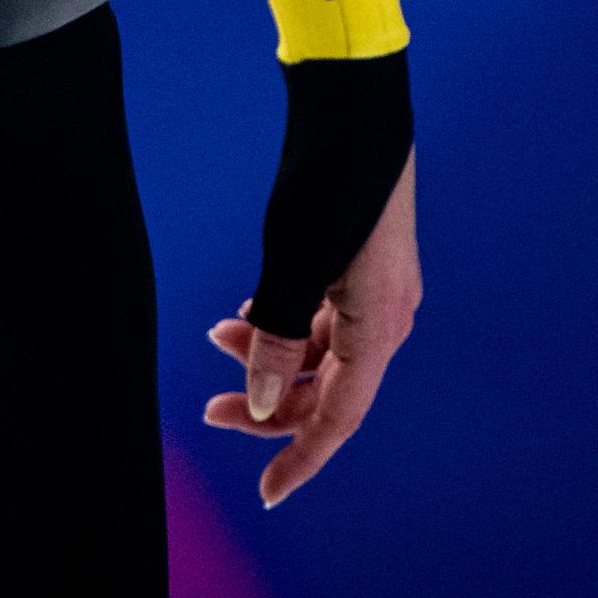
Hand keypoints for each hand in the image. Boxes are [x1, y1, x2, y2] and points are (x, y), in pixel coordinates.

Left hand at [204, 147, 419, 507]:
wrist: (354, 105)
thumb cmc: (328, 182)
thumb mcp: (292, 265)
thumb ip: (277, 338)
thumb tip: (261, 400)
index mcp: (380, 329)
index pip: (338, 418)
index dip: (299, 458)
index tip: (266, 493)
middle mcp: (387, 317)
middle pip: (326, 388)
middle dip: (268, 401)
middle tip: (209, 406)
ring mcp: (377, 289)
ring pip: (320, 349)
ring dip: (269, 353)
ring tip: (217, 338)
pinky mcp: (362, 263)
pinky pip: (322, 316)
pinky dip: (283, 322)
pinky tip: (248, 313)